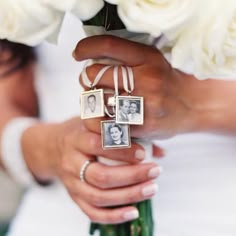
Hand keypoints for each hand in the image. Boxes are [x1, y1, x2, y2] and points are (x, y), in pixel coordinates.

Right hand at [22, 117, 162, 222]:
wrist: (51, 147)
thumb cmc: (80, 132)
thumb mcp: (95, 123)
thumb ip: (124, 133)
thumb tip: (159, 151)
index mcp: (76, 138)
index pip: (98, 144)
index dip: (121, 150)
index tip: (144, 153)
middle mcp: (71, 162)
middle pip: (100, 175)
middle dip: (131, 176)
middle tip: (155, 171)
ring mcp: (71, 183)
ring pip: (98, 196)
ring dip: (128, 196)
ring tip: (152, 189)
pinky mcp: (73, 197)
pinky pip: (91, 212)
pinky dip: (113, 216)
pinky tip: (134, 211)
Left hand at [73, 35, 197, 138]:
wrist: (194, 106)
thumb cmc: (168, 83)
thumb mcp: (153, 61)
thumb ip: (127, 58)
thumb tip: (93, 58)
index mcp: (148, 58)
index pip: (108, 45)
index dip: (86, 47)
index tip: (77, 53)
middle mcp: (146, 79)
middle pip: (96, 74)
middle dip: (87, 78)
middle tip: (91, 82)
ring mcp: (144, 104)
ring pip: (96, 99)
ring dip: (90, 99)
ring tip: (97, 100)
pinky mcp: (141, 126)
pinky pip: (105, 122)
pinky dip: (97, 119)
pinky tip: (102, 116)